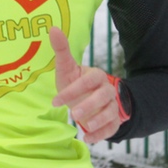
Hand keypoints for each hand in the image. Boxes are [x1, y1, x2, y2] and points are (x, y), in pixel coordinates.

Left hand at [49, 27, 122, 143]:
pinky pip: (112, 128)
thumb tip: (53, 28)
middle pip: (102, 96)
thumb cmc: (75, 84)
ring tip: (83, 126)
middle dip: (89, 105)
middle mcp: (107, 90)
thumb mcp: (67, 69)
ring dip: (98, 120)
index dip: (73, 90)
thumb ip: (62, 50)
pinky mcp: (113, 121)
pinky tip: (88, 139)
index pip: (89, 81)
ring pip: (110, 112)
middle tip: (74, 114)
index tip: (55, 101)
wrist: (90, 101)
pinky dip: (102, 134)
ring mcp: (112, 106)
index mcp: (96, 76)